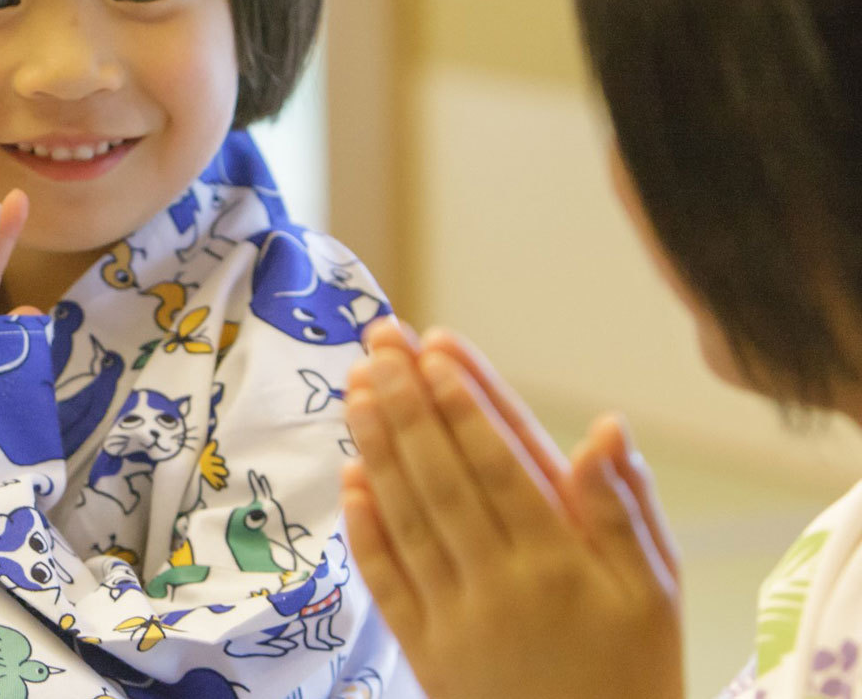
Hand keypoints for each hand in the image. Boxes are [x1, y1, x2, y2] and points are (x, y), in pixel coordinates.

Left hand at [342, 323, 682, 698]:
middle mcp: (500, 581)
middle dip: (407, 400)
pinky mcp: (423, 650)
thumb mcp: (656, 592)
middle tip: (380, 340)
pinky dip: (364, 527)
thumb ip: (623, 509)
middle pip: (442, 475)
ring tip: (356, 386)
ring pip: (406, 516)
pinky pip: (385, 581)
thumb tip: (606, 427)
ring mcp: (455, 616)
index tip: (435, 345)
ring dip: (376, 446)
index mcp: (560, 561)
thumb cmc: (634, 670)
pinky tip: (350, 476)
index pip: (501, 462)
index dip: (465, 400)